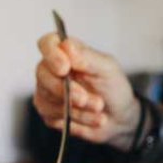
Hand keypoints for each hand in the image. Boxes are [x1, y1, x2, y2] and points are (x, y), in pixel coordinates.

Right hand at [33, 33, 138, 149]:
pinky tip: (93, 118)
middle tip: (89, 99)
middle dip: (68, 91)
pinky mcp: (48, 111)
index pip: (47, 43)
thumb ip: (87, 57)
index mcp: (67, 52)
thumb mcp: (107, 69)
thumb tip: (66, 46)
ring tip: (99, 108)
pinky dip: (77, 119)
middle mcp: (52, 69)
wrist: (119, 115)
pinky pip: (53, 116)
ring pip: (48, 99)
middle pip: (42, 74)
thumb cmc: (112, 86)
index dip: (52, 55)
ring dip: (78, 108)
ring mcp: (46, 91)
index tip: (65, 68)